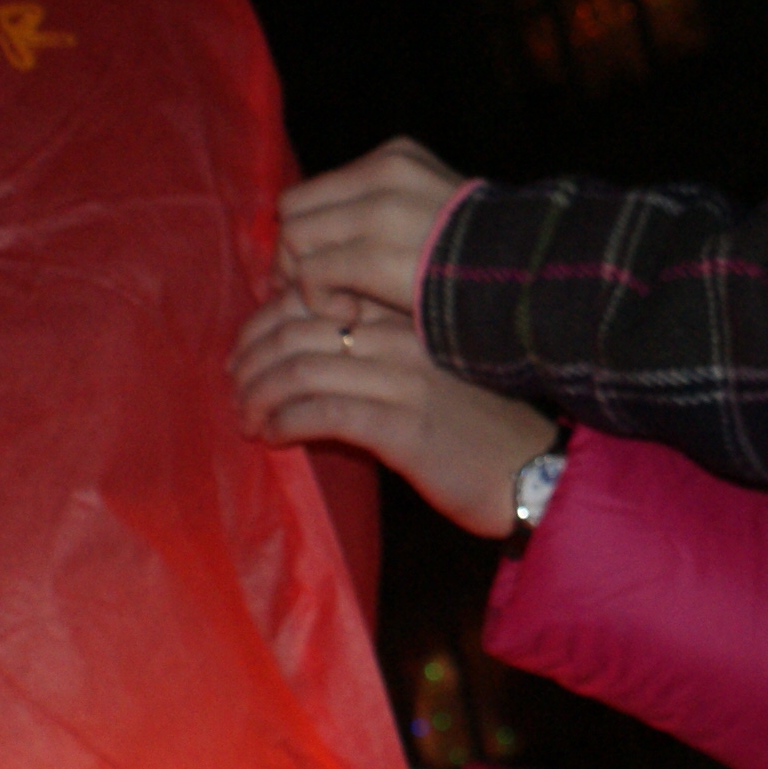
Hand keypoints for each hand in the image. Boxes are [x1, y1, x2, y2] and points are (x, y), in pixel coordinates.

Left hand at [232, 288, 553, 538]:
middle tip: (235, 390)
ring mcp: (401, 380)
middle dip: (249, 360)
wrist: (532, 471)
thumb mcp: (424, 372)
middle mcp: (399, 337)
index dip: (262, 324)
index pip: (309, 298)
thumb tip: (300, 359)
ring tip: (247, 418)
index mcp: (402, 317)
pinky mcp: (401, 427)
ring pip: (298, 367)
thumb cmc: (475, 427)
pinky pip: (320, 412)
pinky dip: (283, 422)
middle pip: (293, 328)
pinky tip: (273, 437)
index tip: (245, 357)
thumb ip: (372, 354)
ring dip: (257, 395)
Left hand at [275, 139, 469, 326]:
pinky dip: (319, 299)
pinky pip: (312, 273)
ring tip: (339, 307)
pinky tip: (349, 316)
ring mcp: (380, 212)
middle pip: (294, 210)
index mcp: (395, 158)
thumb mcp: (436, 213)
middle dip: (294, 257)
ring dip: (305, 280)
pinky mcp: (376, 255)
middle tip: (317, 295)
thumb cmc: (483, 260)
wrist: (533, 281)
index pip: (315, 190)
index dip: (306, 233)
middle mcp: (383, 175)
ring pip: (295, 240)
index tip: (317, 272)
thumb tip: (323, 235)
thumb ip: (384, 212)